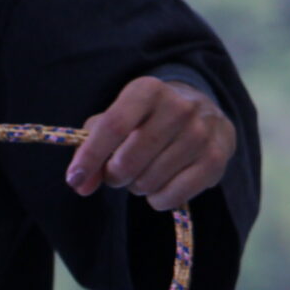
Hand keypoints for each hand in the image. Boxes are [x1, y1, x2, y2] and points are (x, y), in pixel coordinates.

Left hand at [64, 75, 235, 212]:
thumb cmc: (148, 120)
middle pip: (128, 160)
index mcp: (147, 90)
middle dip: (113, 175)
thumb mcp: (118, 119)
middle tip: (117, 172)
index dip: (90, 156)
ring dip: (137, 186)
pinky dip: (158, 199)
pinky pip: (173, 196)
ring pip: (148, 182)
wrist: (205, 114)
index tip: (74, 179)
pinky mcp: (216, 160)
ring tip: (143, 173)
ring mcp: (200, 134)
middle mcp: (178, 107)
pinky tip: (161, 185)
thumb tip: (79, 183)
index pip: (113, 126)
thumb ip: (92, 147)